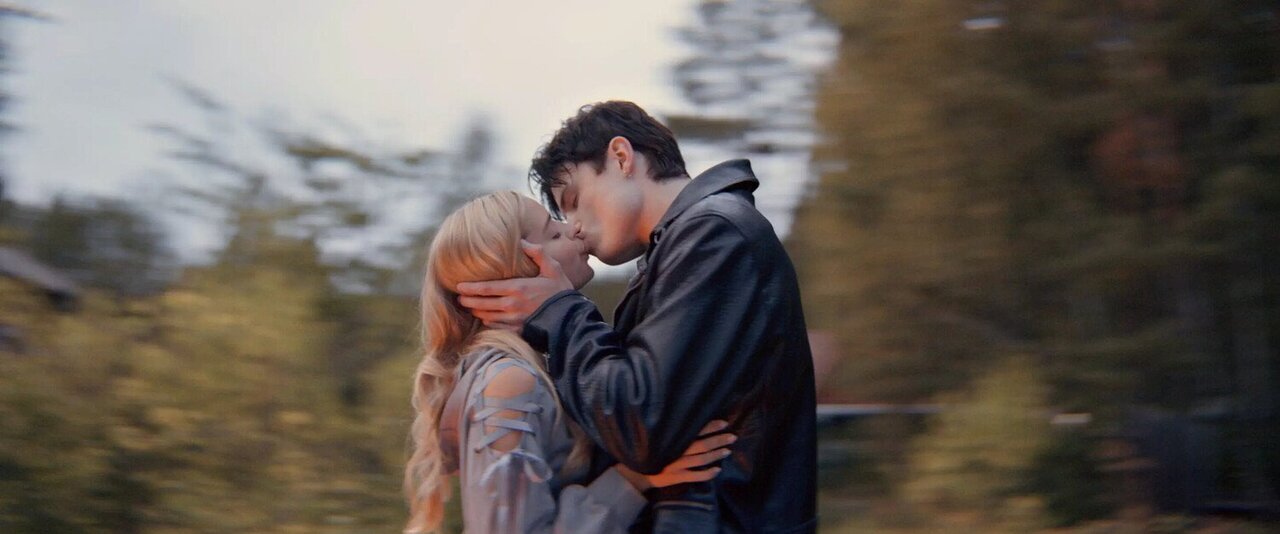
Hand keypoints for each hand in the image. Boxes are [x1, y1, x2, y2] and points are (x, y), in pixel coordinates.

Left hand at [456, 240, 573, 330]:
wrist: (570, 318)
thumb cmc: (561, 292)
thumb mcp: (553, 267)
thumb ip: (537, 253)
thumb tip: (523, 241)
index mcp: (517, 288)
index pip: (486, 288)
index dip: (470, 288)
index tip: (459, 286)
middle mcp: (512, 305)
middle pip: (482, 304)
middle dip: (468, 301)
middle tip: (459, 298)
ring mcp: (513, 320)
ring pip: (487, 317)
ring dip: (476, 312)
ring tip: (470, 308)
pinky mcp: (518, 330)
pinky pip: (497, 327)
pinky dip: (489, 323)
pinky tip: (486, 319)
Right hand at [616, 420, 735, 490]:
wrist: (637, 472)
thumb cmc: (651, 451)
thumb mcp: (660, 437)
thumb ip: (673, 430)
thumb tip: (691, 417)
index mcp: (673, 439)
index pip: (695, 429)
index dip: (710, 426)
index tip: (724, 422)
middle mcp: (676, 451)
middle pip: (702, 445)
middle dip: (719, 440)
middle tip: (732, 437)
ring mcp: (677, 465)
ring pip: (701, 459)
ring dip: (716, 455)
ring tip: (728, 450)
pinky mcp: (677, 477)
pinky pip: (695, 476)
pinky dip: (707, 474)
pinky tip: (718, 470)